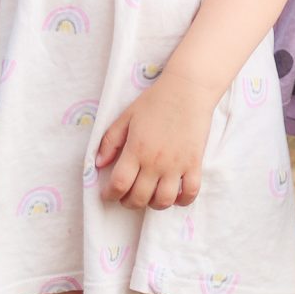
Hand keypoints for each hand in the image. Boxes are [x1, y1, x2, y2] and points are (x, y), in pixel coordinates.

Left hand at [95, 72, 214, 208]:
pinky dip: (182, 200)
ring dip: (153, 204)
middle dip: (128, 202)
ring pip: (163, 201)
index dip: (109, 195)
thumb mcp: (126, 117)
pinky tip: (175, 194)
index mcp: (136, 150)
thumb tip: (99, 164)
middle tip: (127, 195)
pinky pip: (190, 193)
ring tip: (150, 195)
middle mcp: (155, 161)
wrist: (189, 89)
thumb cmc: (156, 101)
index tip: (108, 193)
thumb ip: (110, 141)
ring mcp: (177, 164)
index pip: (118, 185)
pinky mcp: (195, 163)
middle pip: (138, 198)